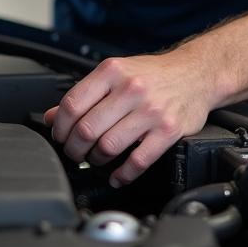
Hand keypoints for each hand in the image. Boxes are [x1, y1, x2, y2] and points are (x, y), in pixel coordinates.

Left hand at [44, 45, 217, 185]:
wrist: (195, 73)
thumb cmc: (153, 74)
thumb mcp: (116, 73)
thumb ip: (85, 94)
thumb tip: (52, 116)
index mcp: (112, 71)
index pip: (72, 104)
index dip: (59, 127)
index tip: (59, 136)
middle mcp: (131, 89)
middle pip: (87, 129)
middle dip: (74, 148)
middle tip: (75, 152)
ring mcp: (150, 110)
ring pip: (108, 146)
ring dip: (95, 160)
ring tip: (95, 159)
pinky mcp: (168, 131)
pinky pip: (138, 161)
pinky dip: (122, 174)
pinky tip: (117, 175)